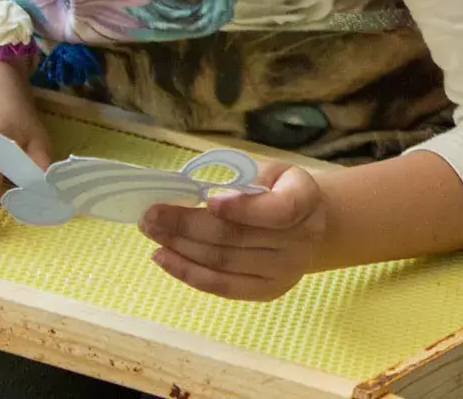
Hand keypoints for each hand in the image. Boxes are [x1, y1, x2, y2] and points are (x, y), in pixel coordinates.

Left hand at [141, 163, 329, 300]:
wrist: (313, 225)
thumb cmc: (282, 191)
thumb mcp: (274, 172)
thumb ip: (246, 180)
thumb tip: (202, 199)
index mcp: (306, 202)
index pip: (277, 210)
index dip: (241, 208)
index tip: (208, 200)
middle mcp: (300, 241)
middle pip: (235, 237)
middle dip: (186, 225)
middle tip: (150, 214)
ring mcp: (284, 271)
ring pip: (222, 262)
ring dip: (179, 247)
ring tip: (151, 232)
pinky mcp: (267, 291)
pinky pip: (221, 285)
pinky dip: (187, 272)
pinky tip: (162, 257)